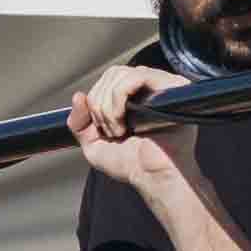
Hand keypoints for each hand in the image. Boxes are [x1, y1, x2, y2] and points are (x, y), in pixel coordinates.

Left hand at [66, 54, 198, 211]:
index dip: (96, 100)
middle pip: (113, 73)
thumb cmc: (132, 165)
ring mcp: (162, 87)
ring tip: (119, 130)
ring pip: (122, 74)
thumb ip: (79, 122)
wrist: (153, 177)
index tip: (102, 129)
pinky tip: (126, 122)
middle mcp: (149, 89)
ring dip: (109, 105)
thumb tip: (78, 96)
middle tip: (111, 132)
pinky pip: (137, 76)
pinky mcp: (173, 88)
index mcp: (134, 98)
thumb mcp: (94, 145)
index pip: (108, 79)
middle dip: (100, 104)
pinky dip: (120, 96)